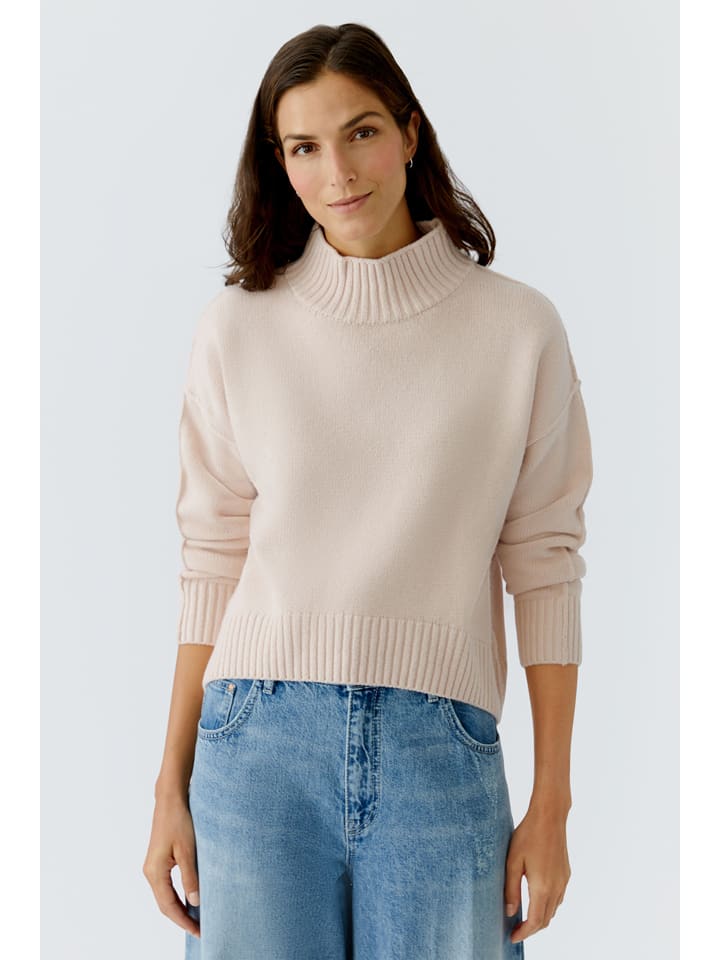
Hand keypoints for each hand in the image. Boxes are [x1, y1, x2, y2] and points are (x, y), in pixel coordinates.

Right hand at [143, 792, 200, 939]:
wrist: (170, 799)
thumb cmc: (178, 820)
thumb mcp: (187, 850)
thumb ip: (190, 877)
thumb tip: (195, 902)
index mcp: (155, 872)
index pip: (169, 906)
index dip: (183, 920)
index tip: (198, 931)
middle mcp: (150, 872)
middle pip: (165, 904)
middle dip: (181, 918)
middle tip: (200, 929)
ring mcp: (153, 866)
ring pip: (165, 896)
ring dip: (179, 908)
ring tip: (196, 918)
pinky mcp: (158, 860)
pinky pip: (166, 885)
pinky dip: (177, 896)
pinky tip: (189, 898)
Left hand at [504, 804, 570, 944]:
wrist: (550, 816)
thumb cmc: (528, 835)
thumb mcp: (513, 862)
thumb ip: (511, 889)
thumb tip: (510, 912)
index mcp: (542, 887)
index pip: (535, 921)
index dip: (524, 933)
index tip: (512, 937)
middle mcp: (556, 888)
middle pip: (546, 919)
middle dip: (531, 929)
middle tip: (516, 930)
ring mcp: (563, 881)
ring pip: (553, 910)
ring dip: (540, 918)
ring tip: (523, 917)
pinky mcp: (566, 873)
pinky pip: (558, 898)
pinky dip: (548, 906)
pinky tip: (536, 899)